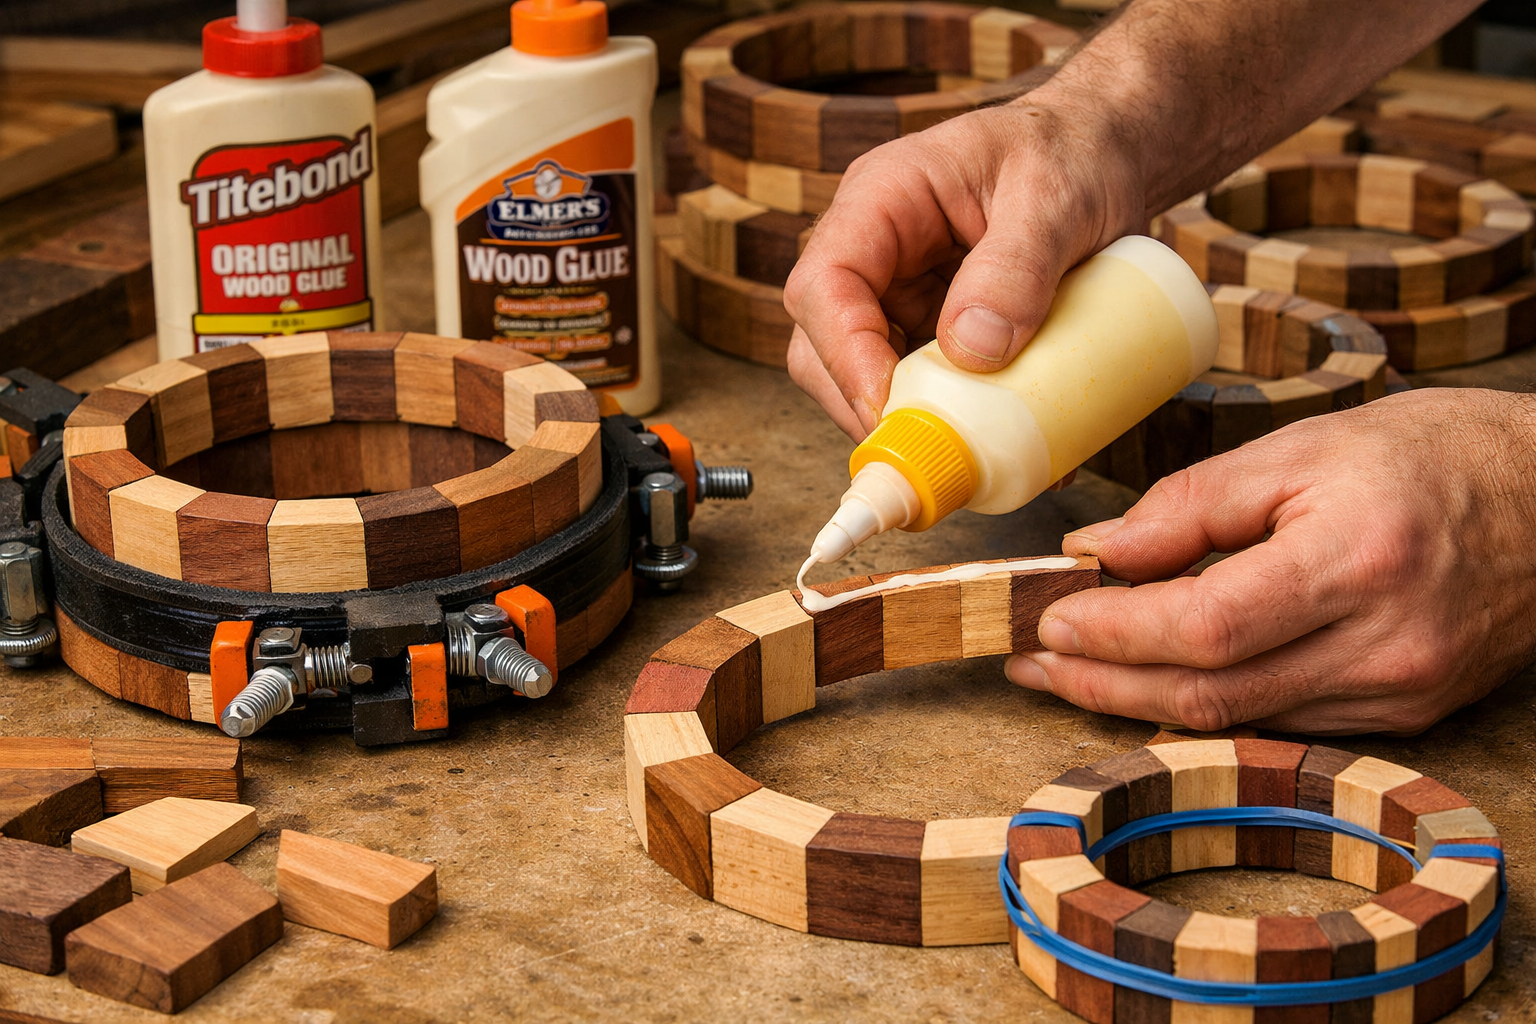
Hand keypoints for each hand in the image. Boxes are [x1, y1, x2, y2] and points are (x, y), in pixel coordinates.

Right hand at [783, 95, 1143, 439]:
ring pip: (864, 376)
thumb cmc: (1073, 151)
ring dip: (908, 416)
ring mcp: (900, 294)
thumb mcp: (1056, 197)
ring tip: (968, 447)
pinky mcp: (932, 330)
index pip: (824, 285)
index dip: (845, 353)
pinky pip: (919, 386)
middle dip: (863, 403)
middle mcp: (876, 251)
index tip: (889, 404)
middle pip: (822, 343)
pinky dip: (949, 418)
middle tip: (927, 447)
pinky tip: (995, 437)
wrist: (1104, 151)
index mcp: (882, 198)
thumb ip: (1017, 267)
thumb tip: (973, 352)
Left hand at [1006, 389, 1535, 734]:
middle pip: (1210, 694)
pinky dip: (1210, 702)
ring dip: (1142, 700)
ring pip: (1239, 720)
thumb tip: (1098, 552)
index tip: (1048, 619)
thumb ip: (1192, 503)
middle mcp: (1384, 645)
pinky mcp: (1405, 713)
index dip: (1113, 632)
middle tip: (1034, 663)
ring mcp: (1400, 693)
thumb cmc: (1432, 455)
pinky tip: (1158, 679)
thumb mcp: (1305, 448)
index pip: (1203, 626)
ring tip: (1073, 670)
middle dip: (1103, 684)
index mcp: (1357, 561)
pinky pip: (1281, 722)